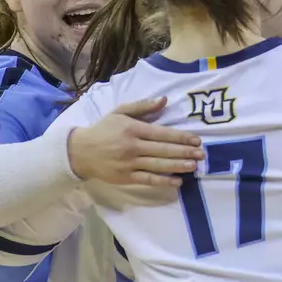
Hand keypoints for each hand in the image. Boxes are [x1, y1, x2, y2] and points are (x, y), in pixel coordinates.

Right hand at [67, 97, 203, 187]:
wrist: (80, 152)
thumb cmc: (104, 129)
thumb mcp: (120, 112)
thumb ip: (143, 106)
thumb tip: (164, 100)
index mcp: (133, 129)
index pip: (162, 133)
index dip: (181, 137)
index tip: (196, 140)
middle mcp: (133, 146)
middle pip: (164, 150)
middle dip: (185, 152)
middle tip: (201, 154)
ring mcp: (130, 163)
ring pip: (158, 165)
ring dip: (178, 166)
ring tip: (193, 166)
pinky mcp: (126, 177)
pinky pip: (148, 180)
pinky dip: (163, 181)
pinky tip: (177, 181)